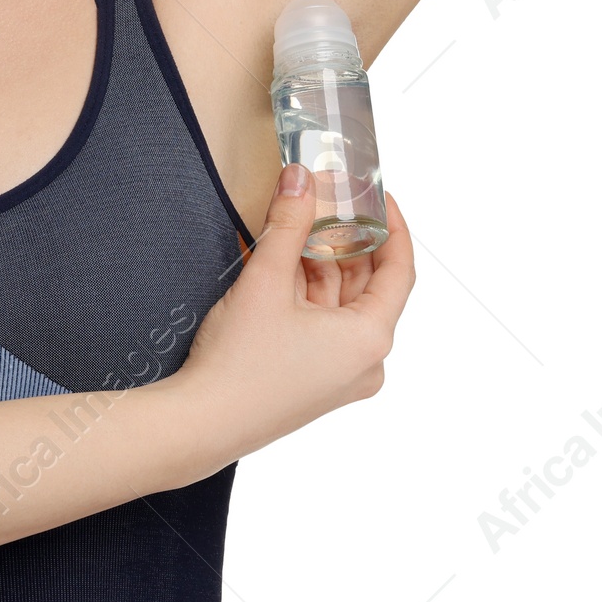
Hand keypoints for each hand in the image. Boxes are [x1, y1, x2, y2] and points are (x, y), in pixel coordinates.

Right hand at [176, 164, 415, 459]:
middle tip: (331, 201)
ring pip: (340, 304)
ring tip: (299, 224)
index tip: (380, 197)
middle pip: (368, 286)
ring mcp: (340, 374)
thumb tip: (301, 179)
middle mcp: (364, 361)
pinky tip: (283, 263)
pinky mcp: (315, 379)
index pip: (399, 271)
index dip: (392, 228)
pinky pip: (323, 324)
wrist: (202, 423)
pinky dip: (307, 292)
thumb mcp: (265, 281)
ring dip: (321, 264)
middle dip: (348, 241)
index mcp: (369, 340)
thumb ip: (288, 224)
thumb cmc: (240, 364)